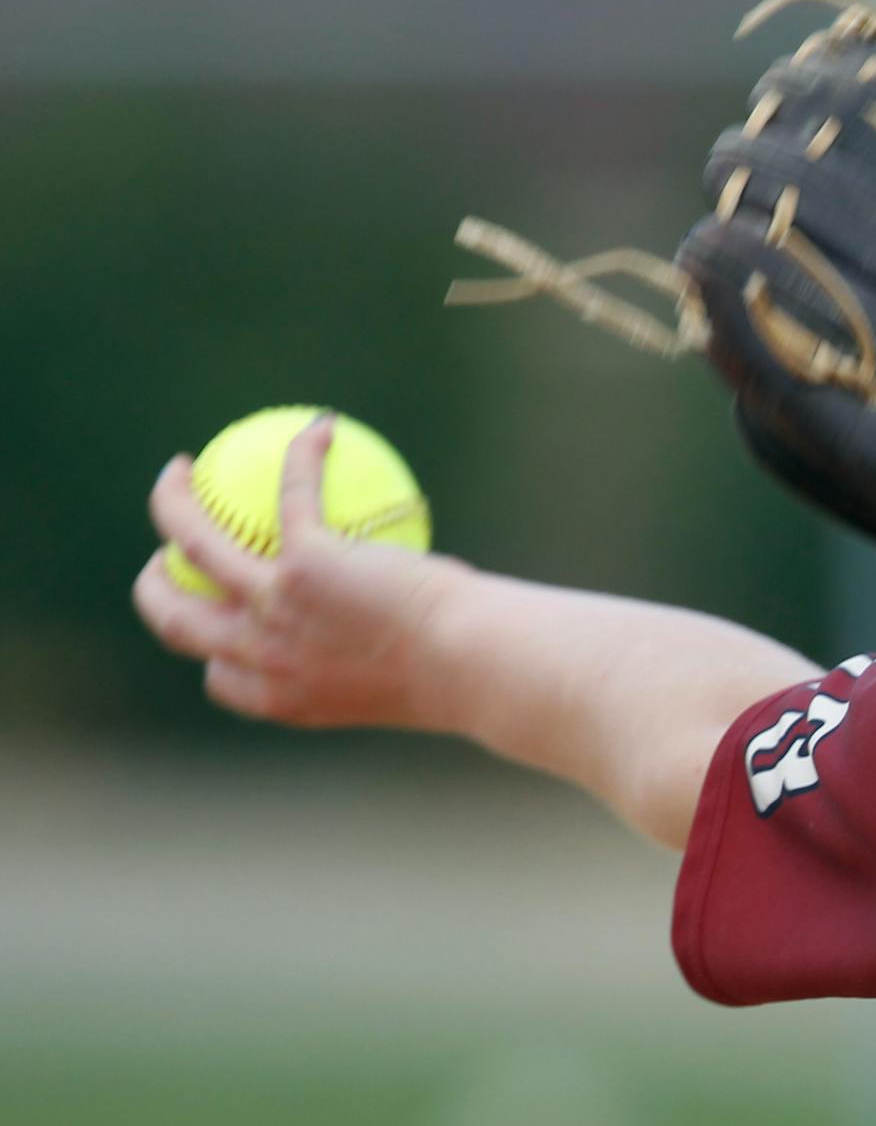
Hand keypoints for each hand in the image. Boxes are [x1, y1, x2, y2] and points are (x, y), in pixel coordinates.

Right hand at [132, 416, 467, 729]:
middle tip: (166, 553)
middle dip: (153, 585)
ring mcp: (275, 607)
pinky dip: (302, 455)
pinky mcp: (306, 562)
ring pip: (194, 541)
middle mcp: (265, 658)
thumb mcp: (418, 686)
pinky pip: (291, 492)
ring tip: (179, 470)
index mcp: (285, 698)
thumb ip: (388, 661)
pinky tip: (322, 428)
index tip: (224, 625)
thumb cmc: (464, 680)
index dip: (211, 652)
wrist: (472, 667)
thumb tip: (412, 633)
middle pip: (174, 620)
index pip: (224, 680)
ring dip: (172, 500)